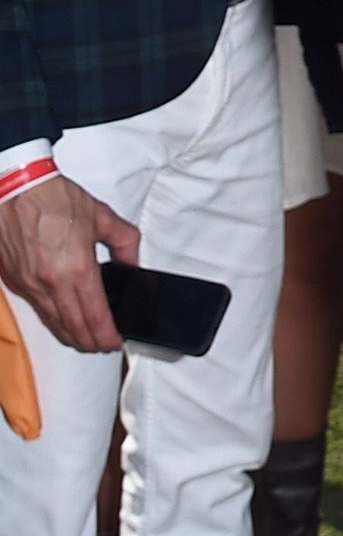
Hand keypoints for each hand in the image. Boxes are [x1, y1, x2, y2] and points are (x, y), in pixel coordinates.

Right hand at [0, 172, 138, 351]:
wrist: (18, 190)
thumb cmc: (56, 200)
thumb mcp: (102, 216)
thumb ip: (124, 241)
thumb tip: (133, 262)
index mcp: (76, 267)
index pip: (95, 314)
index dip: (107, 334)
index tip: (115, 341)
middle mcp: (51, 282)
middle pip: (73, 326)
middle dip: (91, 341)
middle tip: (104, 344)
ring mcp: (30, 285)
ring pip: (53, 322)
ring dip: (71, 335)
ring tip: (87, 338)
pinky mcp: (16, 282)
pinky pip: (37, 310)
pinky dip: (53, 319)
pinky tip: (63, 319)